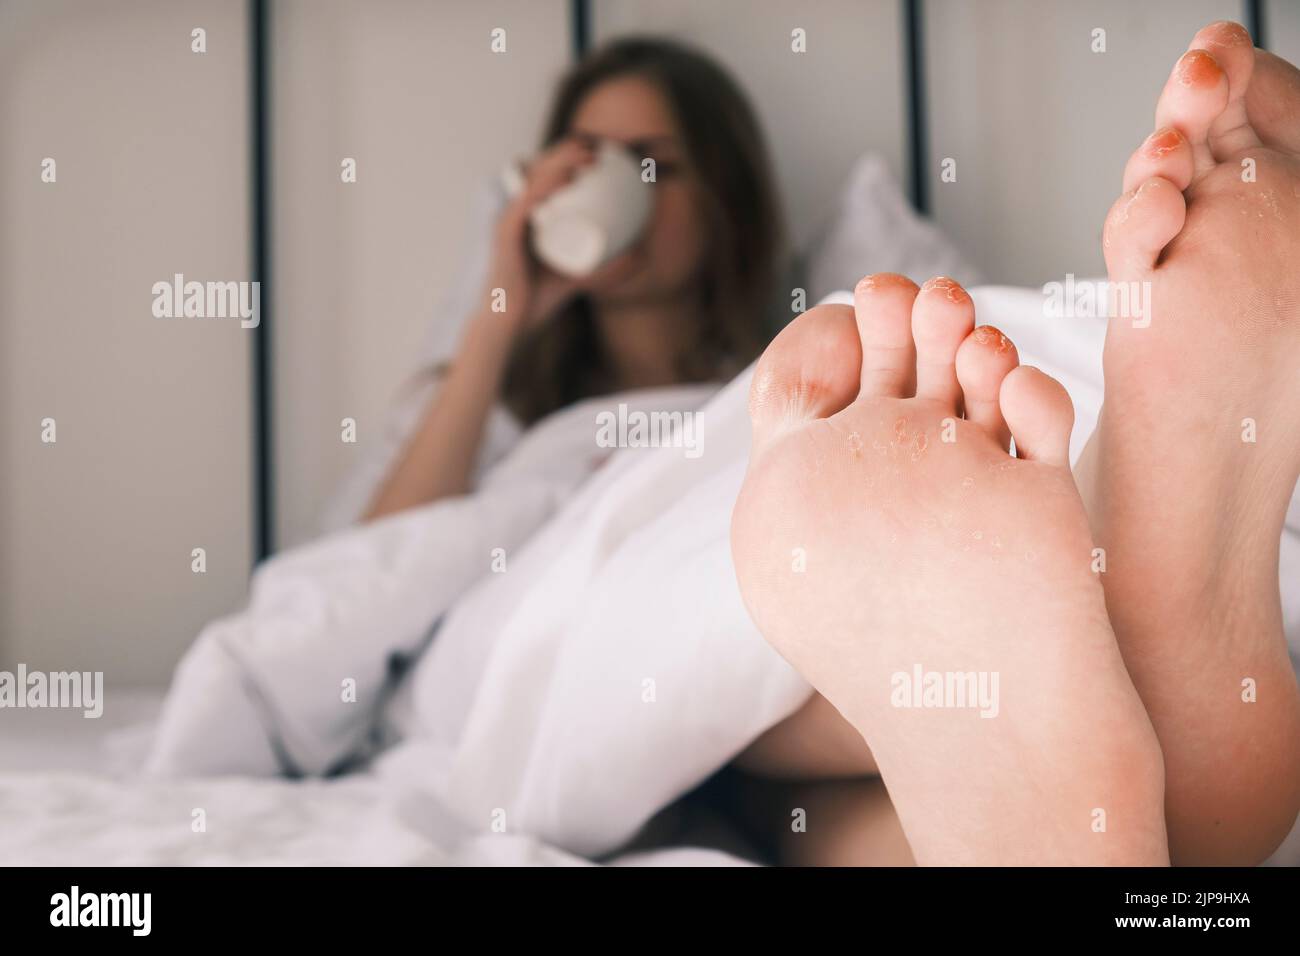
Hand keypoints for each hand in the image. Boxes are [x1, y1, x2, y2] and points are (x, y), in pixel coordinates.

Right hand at [485, 138, 594, 332]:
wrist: (514, 322)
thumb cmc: (542, 299)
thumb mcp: (582, 276)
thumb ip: (607, 266)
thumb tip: (641, 256)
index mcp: (532, 217)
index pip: (550, 179)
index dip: (570, 160)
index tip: (600, 152)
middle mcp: (519, 213)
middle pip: (541, 169)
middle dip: (567, 151)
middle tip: (597, 146)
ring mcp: (510, 219)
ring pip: (534, 178)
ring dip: (559, 161)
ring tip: (586, 155)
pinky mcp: (505, 231)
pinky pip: (525, 201)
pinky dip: (544, 186)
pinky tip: (565, 179)